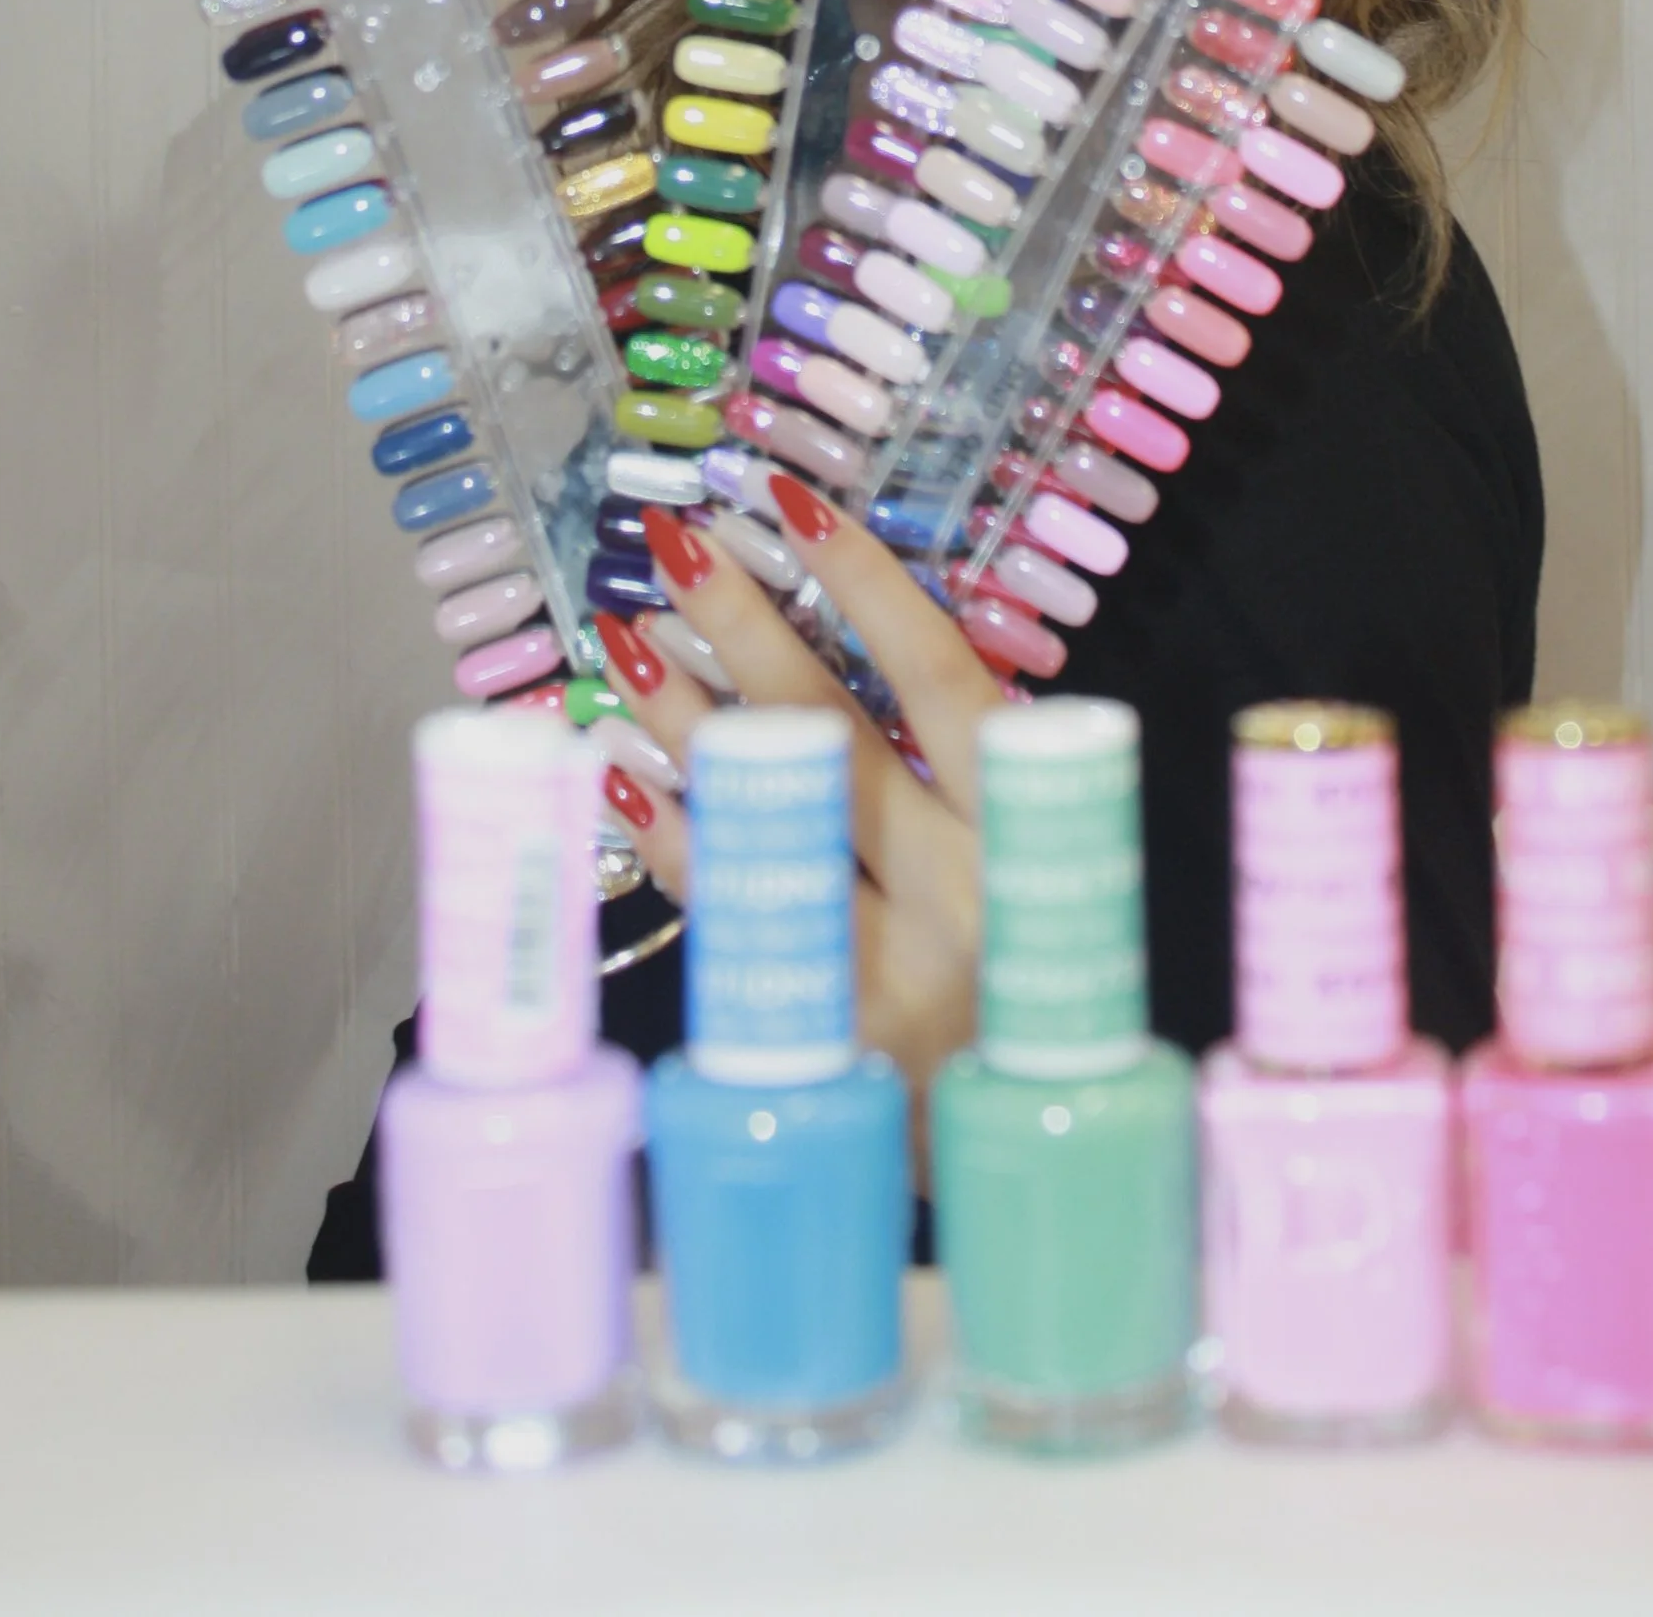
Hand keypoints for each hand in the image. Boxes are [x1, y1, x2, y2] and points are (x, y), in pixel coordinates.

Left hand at [584, 478, 1003, 1142]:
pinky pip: (729, 916)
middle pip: (836, 738)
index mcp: (1020, 832)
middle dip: (746, 631)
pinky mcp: (819, 1042)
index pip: (942, 679)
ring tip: (625, 644)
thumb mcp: (1023, 863)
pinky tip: (623, 772)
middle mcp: (962, 895)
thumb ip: (956, 773)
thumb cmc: (1016, 980)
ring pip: (768, 822)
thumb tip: (841, 633)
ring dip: (686, 723)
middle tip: (676, 551)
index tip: (794, 505)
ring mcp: (887, 974)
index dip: (869, 587)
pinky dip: (675, 838)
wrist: (1028, 1148)